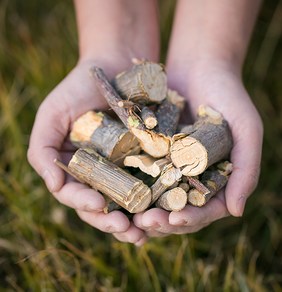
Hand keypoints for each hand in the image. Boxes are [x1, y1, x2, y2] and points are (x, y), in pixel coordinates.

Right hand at [27, 59, 146, 244]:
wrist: (113, 68)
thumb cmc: (78, 89)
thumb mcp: (52, 115)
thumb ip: (42, 150)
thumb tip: (54, 185)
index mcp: (73, 167)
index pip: (74, 195)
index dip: (84, 205)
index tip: (98, 205)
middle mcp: (96, 173)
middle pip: (101, 206)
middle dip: (112, 222)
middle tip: (127, 231)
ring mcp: (121, 168)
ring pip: (126, 202)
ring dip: (134, 220)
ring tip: (145, 232)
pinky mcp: (144, 160)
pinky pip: (149, 184)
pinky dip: (154, 200)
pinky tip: (162, 212)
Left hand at [133, 61, 262, 236]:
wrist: (200, 66)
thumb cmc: (228, 96)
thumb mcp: (246, 129)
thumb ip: (247, 169)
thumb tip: (236, 212)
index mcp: (217, 178)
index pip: (206, 209)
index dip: (192, 218)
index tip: (175, 219)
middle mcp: (193, 176)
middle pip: (178, 207)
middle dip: (163, 220)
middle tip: (144, 224)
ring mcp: (171, 165)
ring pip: (157, 197)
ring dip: (144, 210)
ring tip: (130, 216)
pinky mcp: (152, 152)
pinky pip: (141, 173)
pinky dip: (131, 186)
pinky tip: (119, 192)